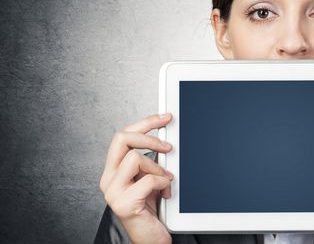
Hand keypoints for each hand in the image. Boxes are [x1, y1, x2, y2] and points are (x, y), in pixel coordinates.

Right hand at [99, 113, 173, 243]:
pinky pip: (148, 180)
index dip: (145, 122)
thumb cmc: (151, 209)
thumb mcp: (150, 178)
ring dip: (158, 167)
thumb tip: (165, 138)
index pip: (123, 135)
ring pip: (135, 158)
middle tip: (168, 146)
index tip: (165, 117)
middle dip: (149, 137)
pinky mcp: (124, 204)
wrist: (151, 238)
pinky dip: (163, 183)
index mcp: (114, 169)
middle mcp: (108, 178)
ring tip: (165, 180)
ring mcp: (113, 192)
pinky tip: (166, 192)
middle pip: (122, 138)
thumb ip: (151, 160)